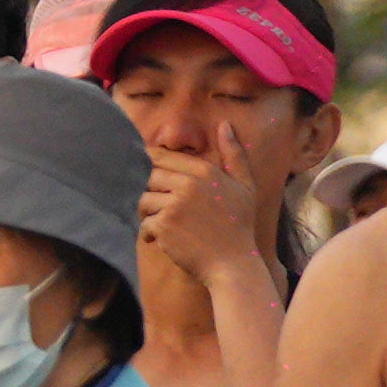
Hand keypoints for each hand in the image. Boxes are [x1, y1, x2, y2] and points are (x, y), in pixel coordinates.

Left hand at [139, 147, 276, 303]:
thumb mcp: (244, 185)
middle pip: (147, 177)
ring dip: (147, 212)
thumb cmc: (238, 224)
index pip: (160, 157)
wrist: (233, 263)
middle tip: (157, 205)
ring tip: (160, 222)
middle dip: (149, 191)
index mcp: (204, 171)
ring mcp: (174, 205)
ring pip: (142, 200)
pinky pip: (144, 223)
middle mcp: (188, 184)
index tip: (147, 177)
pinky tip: (161, 239)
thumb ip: (234, 154)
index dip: (148, 165)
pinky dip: (149, 233)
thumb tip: (225, 124)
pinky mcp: (164, 226)